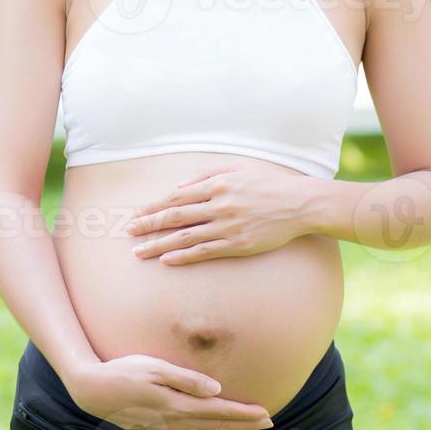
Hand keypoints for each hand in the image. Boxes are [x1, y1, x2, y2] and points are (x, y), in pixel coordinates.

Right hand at [64, 355, 273, 429]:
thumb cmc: (123, 371)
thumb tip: (216, 388)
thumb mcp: (154, 367)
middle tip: (268, 423)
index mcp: (176, 405)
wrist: (92, 391)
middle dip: (243, 425)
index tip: (265, 413)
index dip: (244, 413)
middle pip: (216, 427)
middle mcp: (172, 423)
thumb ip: (186, 378)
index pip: (218, 412)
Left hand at [125, 164, 311, 265]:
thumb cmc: (269, 183)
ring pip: (185, 237)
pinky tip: (167, 260)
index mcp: (217, 185)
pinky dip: (184, 256)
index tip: (136, 214)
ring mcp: (228, 227)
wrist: (301, 204)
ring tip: (140, 252)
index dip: (153, 206)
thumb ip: (207, 174)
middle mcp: (219, 205)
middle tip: (129, 232)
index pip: (176, 196)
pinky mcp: (238, 245)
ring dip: (159, 245)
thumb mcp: (237, 169)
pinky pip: (205, 252)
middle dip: (149, 225)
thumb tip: (181, 185)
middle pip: (175, 216)